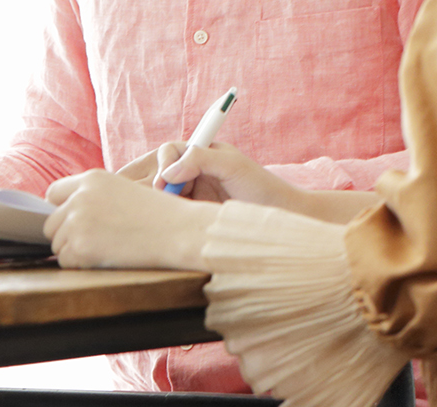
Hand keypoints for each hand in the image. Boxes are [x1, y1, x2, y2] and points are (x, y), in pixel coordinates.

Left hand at [43, 169, 218, 270]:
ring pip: (57, 244)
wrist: (178, 231)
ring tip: (104, 249)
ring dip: (74, 252)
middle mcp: (80, 197)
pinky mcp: (81, 246)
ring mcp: (78, 222)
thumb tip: (65, 217)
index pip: (53, 194)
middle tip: (93, 242)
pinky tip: (104, 259)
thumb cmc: (158, 215)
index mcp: (91, 179)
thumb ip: (93, 198)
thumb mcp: (123, 191)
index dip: (61, 210)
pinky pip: (66, 262)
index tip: (72, 222)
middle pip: (51, 224)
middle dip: (66, 235)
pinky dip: (80, 266)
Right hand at [150, 141, 299, 208]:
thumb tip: (168, 172)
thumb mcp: (232, 166)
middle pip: (162, 171)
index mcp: (204, 153)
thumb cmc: (261, 187)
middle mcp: (195, 172)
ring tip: (163, 213)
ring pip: (164, 194)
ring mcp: (194, 194)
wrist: (280, 215)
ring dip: (159, 201)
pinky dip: (167, 216)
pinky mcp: (195, 214)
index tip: (164, 183)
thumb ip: (200, 159)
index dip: (163, 164)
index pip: (171, 151)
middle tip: (159, 199)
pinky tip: (170, 223)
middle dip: (156, 183)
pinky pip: (174, 212)